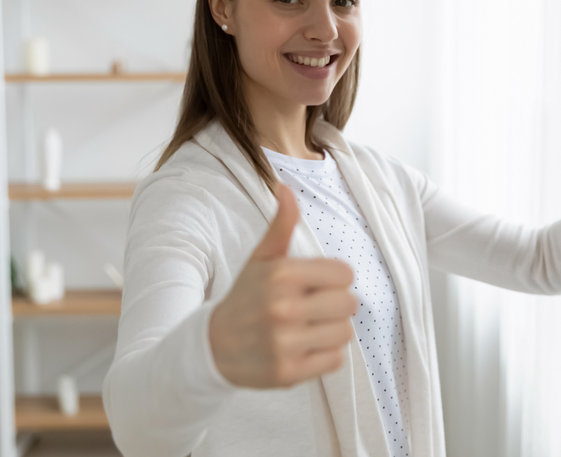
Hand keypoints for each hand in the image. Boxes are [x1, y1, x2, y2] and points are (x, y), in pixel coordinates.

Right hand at [208, 182, 357, 387]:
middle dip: (335, 304)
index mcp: (283, 275)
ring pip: (345, 332)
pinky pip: (335, 359)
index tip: (316, 284)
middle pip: (349, 303)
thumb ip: (281, 225)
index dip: (334, 279)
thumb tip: (285, 187)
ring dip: (331, 330)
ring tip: (308, 328)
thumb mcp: (260, 259)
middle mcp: (284, 308)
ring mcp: (286, 343)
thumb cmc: (244, 298)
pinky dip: (324, 355)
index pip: (345, 274)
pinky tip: (303, 347)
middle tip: (313, 308)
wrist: (211, 347)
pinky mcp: (289, 372)